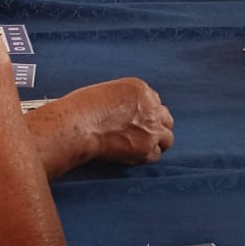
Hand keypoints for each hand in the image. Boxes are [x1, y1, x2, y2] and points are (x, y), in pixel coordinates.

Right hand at [59, 78, 174, 164]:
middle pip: (165, 119)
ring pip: (166, 138)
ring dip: (155, 143)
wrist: (78, 126)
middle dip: (156, 127)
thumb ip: (124, 102)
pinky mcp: (147, 147)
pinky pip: (155, 155)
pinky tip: (131, 155)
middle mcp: (151, 106)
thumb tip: (127, 115)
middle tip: (144, 135)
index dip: (146, 113)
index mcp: (140, 89)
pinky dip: (145, 156)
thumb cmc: (81, 109)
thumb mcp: (106, 93)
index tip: (138, 121)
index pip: (154, 102)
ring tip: (140, 148)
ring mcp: (151, 127)